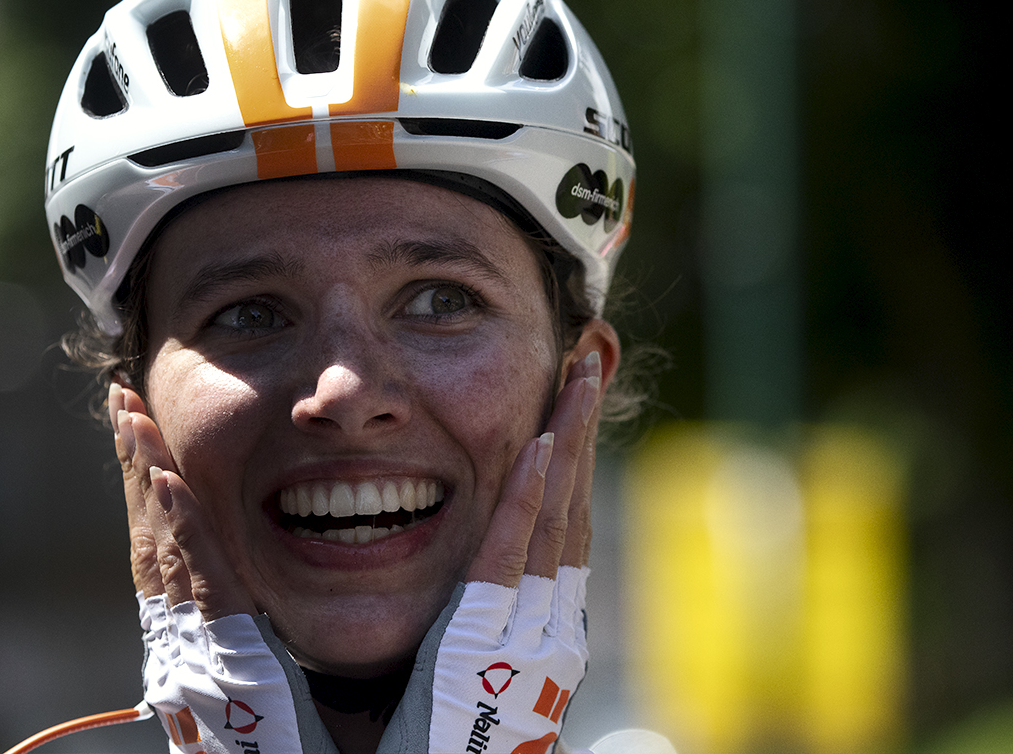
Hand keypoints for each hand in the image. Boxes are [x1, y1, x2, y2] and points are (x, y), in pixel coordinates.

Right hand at [111, 383, 336, 752]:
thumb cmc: (328, 749)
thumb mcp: (292, 672)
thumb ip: (279, 622)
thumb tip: (300, 561)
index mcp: (210, 641)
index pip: (173, 547)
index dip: (155, 485)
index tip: (144, 427)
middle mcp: (193, 643)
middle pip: (156, 536)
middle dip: (139, 465)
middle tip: (123, 400)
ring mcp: (207, 652)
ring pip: (168, 548)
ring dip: (149, 476)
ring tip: (132, 415)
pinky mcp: (238, 662)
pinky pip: (206, 584)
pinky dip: (183, 530)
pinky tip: (168, 479)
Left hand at [380, 351, 601, 753]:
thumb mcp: (461, 681)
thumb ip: (465, 631)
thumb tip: (455, 592)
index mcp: (540, 635)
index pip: (563, 531)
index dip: (570, 464)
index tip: (570, 406)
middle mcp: (550, 630)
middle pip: (571, 508)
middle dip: (581, 433)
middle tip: (589, 362)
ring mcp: (529, 638)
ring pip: (556, 517)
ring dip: (568, 441)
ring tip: (578, 374)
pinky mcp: (486, 646)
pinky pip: (510, 556)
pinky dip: (529, 498)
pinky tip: (539, 443)